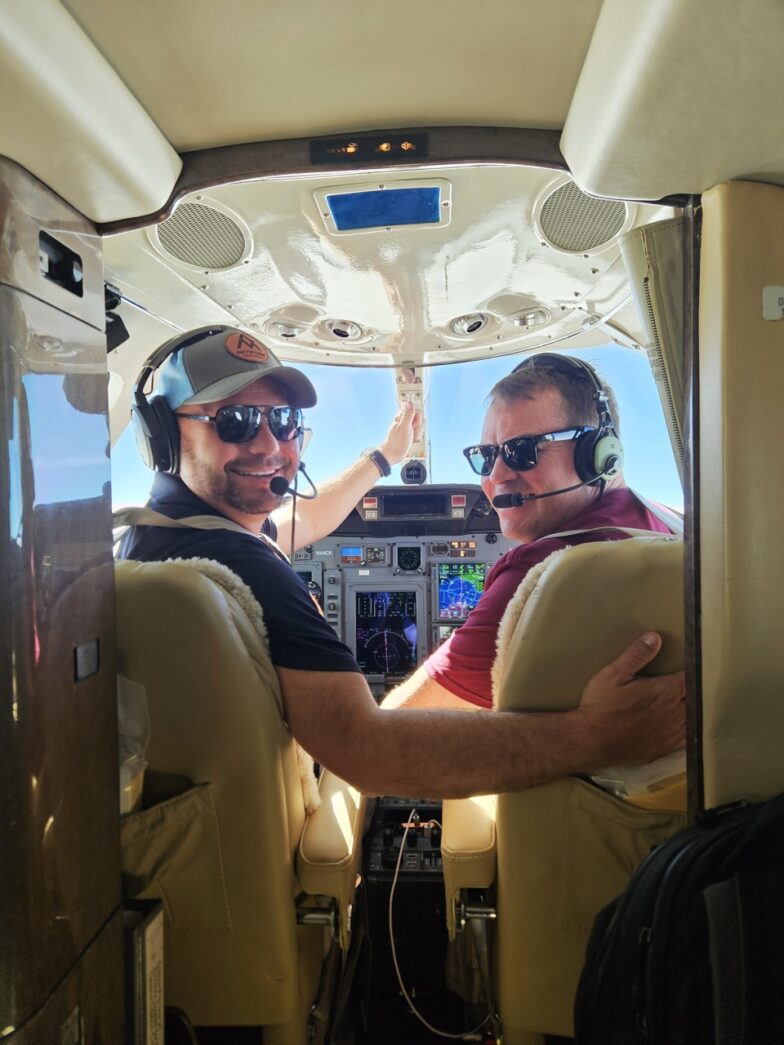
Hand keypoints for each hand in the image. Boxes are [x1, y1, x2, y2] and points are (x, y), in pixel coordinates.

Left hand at [379, 400, 421, 465]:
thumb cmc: (397, 442)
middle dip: (417, 428)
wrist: (393, 454)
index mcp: (402, 416)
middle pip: (419, 419)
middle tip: (411, 432)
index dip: (417, 419)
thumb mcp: (404, 428)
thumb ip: (408, 415)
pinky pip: (417, 432)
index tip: (413, 425)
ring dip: (417, 434)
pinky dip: (416, 437)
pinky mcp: (409, 433)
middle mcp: (404, 420)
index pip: (417, 411)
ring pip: (419, 426)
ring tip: (410, 438)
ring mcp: (407, 427)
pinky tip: (411, 440)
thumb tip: (410, 403)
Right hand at [576, 632, 685, 768]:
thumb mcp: (614, 674)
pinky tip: (686, 726)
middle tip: (695, 681)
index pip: (692, 678)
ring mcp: (672, 732)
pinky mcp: (666, 747)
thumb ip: (636, 655)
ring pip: (696, 718)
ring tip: (693, 701)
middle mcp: (674, 712)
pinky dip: (691, 730)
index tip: (696, 664)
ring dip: (696, 709)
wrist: (592, 741)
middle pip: (697, 698)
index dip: (696, 670)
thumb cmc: (601, 707)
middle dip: (697, 689)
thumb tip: (654, 637)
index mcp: (665, 691)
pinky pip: (689, 738)